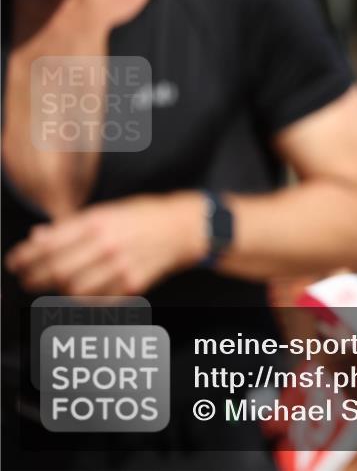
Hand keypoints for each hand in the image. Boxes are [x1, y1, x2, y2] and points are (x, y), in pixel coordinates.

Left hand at [4, 192, 206, 296]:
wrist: (184, 228)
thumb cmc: (144, 215)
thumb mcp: (107, 210)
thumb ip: (72, 224)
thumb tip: (38, 236)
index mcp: (98, 222)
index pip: (49, 244)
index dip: (26, 257)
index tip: (15, 263)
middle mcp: (108, 244)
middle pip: (58, 271)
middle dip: (36, 279)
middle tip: (28, 281)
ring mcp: (121, 266)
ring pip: (75, 290)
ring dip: (59, 292)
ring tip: (55, 288)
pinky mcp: (134, 284)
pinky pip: (99, 301)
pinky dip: (83, 302)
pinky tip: (79, 296)